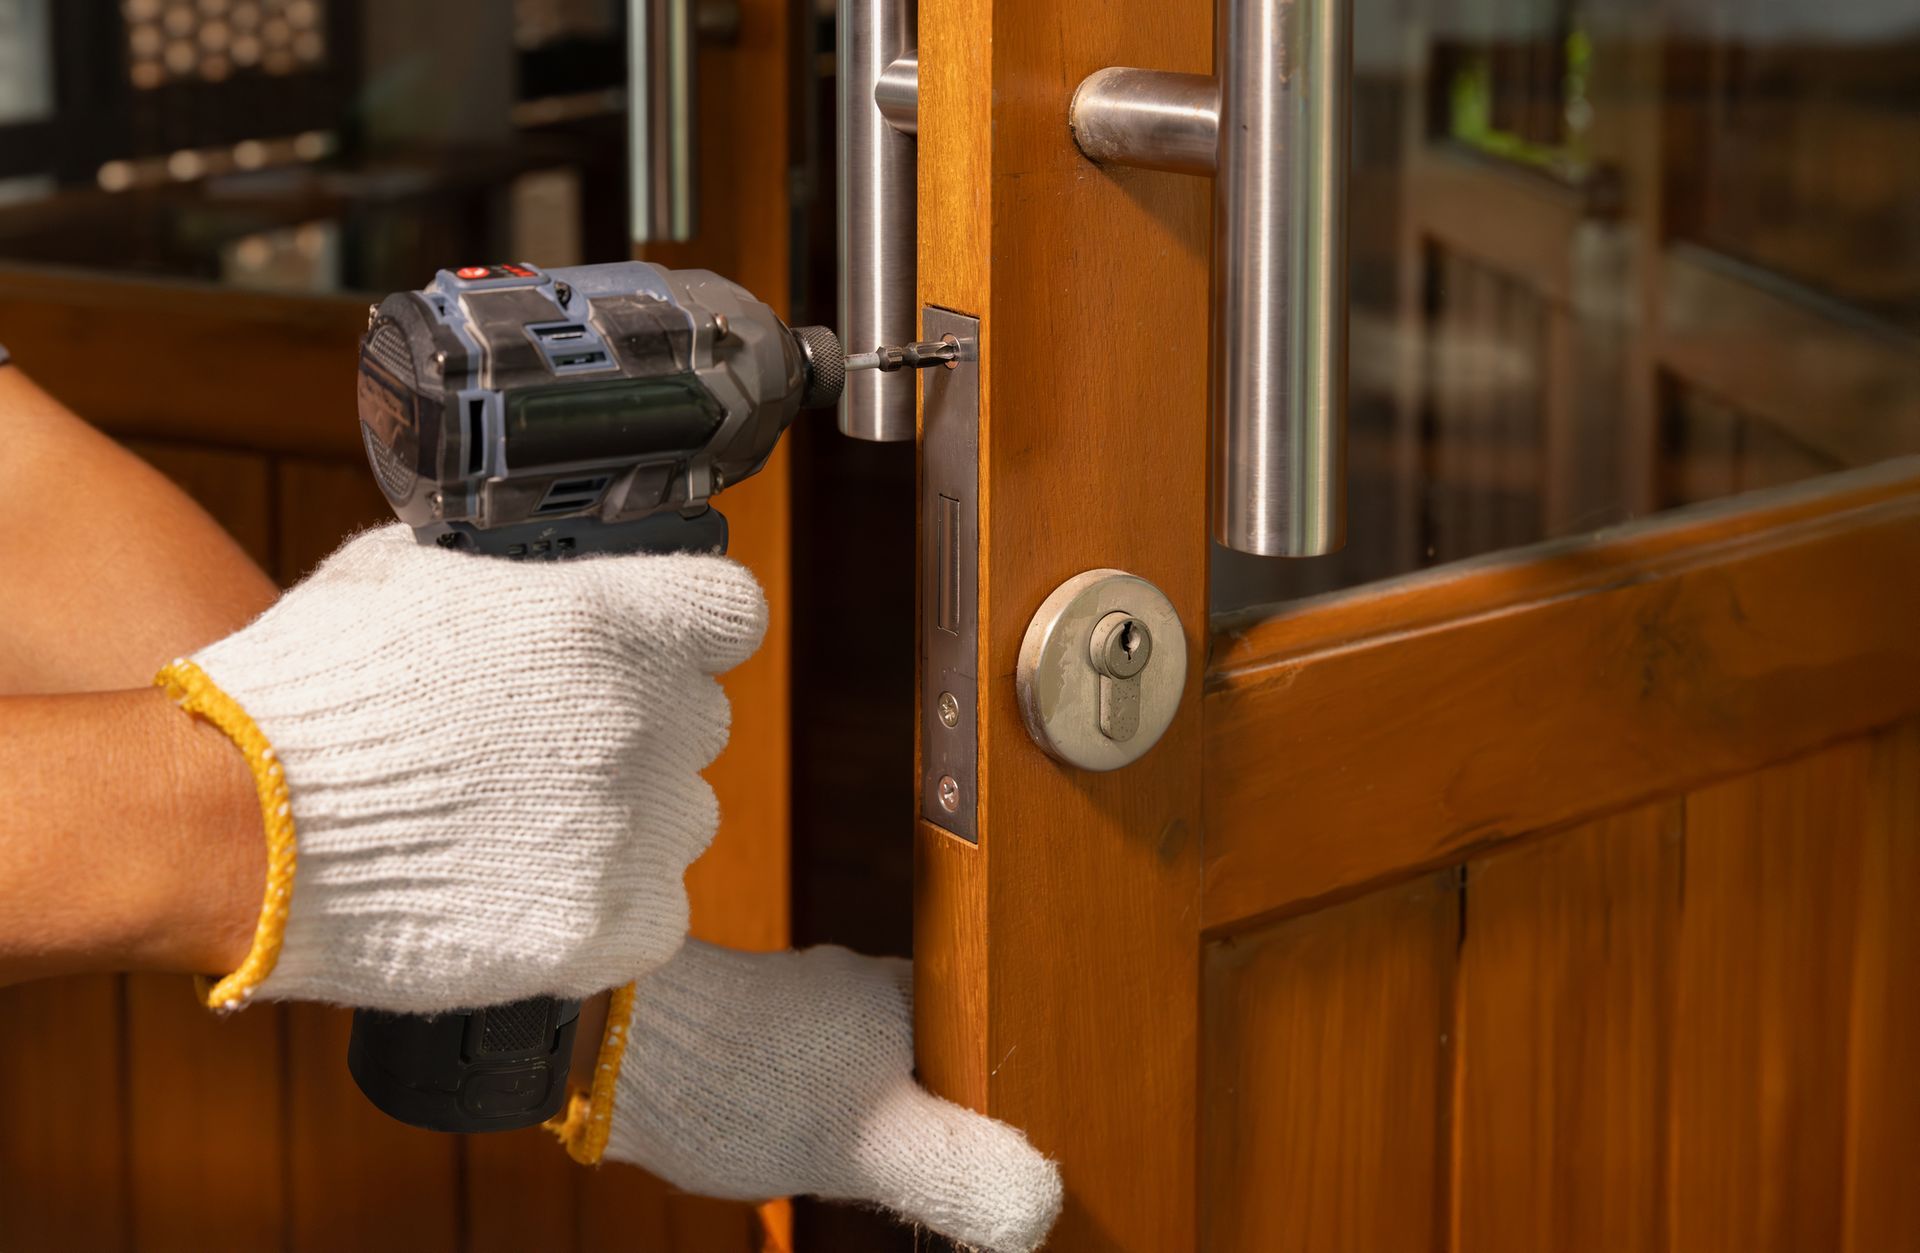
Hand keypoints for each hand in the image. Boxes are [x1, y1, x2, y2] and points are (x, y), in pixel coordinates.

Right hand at [166, 523, 763, 1011]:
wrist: (237, 825)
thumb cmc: (307, 689)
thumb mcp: (403, 575)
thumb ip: (501, 576)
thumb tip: (526, 579)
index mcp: (607, 621)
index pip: (731, 613)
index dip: (692, 629)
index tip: (664, 645)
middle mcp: (641, 721)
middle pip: (699, 721)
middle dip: (639, 727)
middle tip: (549, 747)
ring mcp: (629, 831)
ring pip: (685, 819)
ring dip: (629, 818)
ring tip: (526, 825)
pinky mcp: (600, 929)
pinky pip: (659, 915)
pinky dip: (612, 908)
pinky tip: (539, 891)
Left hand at [564, 943, 1061, 1252]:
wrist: (615, 1047)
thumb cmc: (746, 1082)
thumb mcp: (871, 1143)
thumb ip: (958, 1171)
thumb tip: (1040, 1210)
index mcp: (916, 999)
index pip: (995, 1054)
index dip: (1004, 1118)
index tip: (1003, 1173)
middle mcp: (874, 992)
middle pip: (941, 1066)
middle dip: (945, 1123)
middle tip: (945, 1184)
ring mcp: (816, 1010)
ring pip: (882, 1075)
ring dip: (884, 1124)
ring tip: (878, 1175)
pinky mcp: (767, 1034)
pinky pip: (828, 1081)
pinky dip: (833, 1119)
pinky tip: (818, 1152)